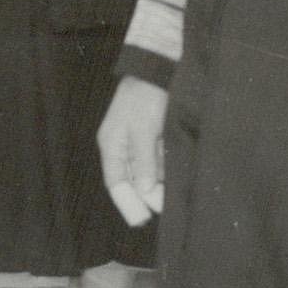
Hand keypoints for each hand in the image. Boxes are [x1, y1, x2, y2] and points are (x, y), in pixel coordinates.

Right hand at [97, 76, 167, 225]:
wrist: (156, 67)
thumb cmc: (146, 96)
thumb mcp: (144, 130)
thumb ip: (144, 161)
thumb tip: (145, 191)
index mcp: (111, 145)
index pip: (116, 183)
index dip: (128, 203)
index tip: (142, 220)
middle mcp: (122, 147)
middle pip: (131, 181)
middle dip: (146, 197)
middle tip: (164, 212)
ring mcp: (136, 142)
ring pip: (145, 172)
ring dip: (158, 186)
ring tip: (173, 201)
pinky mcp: (151, 137)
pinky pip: (156, 161)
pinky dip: (164, 172)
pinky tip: (176, 180)